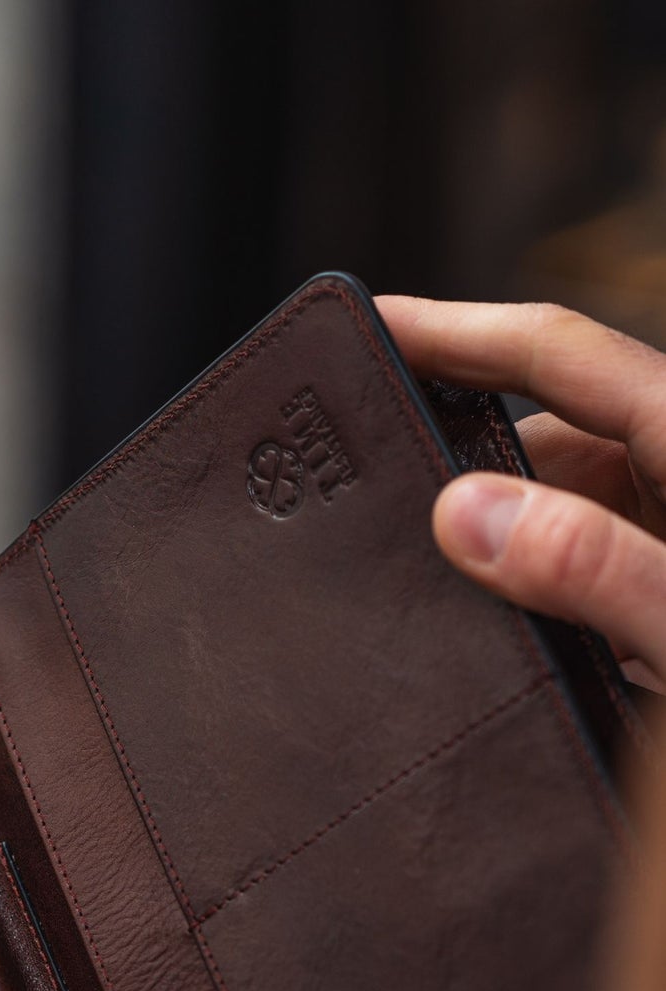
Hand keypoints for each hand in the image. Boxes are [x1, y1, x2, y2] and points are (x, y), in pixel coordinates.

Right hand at [379, 297, 665, 990]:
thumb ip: (603, 569)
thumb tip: (469, 513)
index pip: (571, 359)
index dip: (464, 333)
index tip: (366, 330)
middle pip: (566, 442)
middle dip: (466, 447)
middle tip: (355, 479)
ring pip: (572, 531)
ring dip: (492, 542)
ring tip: (391, 570)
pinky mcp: (662, 660)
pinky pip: (584, 615)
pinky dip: (524, 620)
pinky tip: (469, 656)